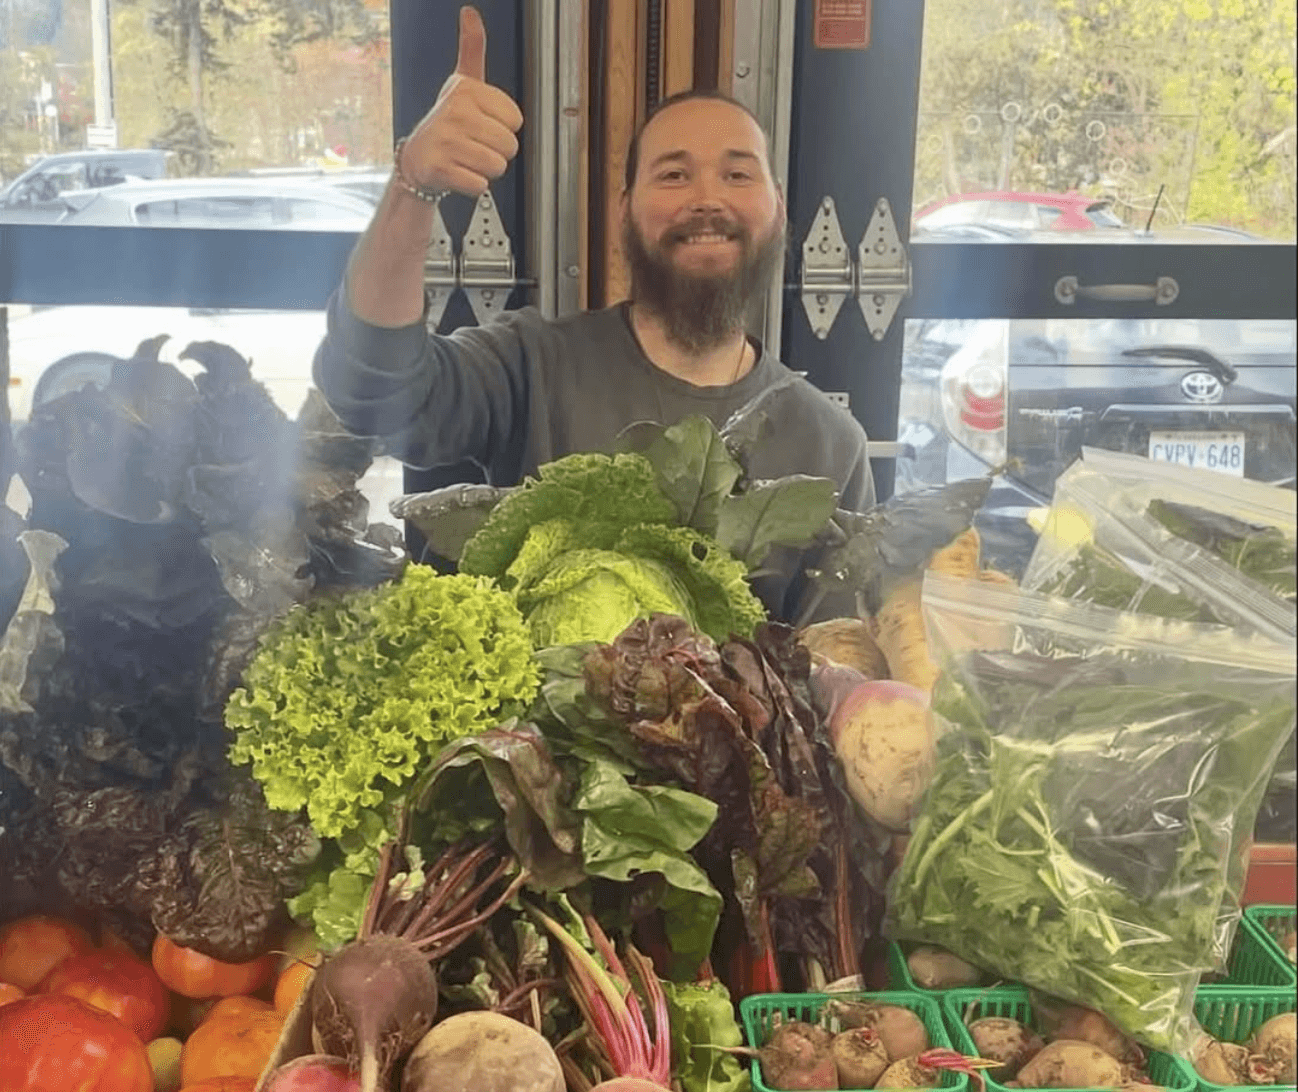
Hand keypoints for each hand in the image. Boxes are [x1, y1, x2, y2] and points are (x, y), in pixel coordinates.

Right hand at [399, 6, 523, 196]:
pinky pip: (480, 185)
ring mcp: (447, 141)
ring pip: (497, 166)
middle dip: (497, 151)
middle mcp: (455, 112)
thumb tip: (469, 12)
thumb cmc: (448, 121)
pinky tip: (459, 171)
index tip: (483, 122)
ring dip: (486, 169)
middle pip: (510, 146)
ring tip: (467, 158)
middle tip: (475, 144)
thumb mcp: (462, 82)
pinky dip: (473, 185)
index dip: (504, 127)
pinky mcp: (441, 169)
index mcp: (467, 91)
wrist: (417, 157)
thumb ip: (472, 48)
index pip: (516, 120)